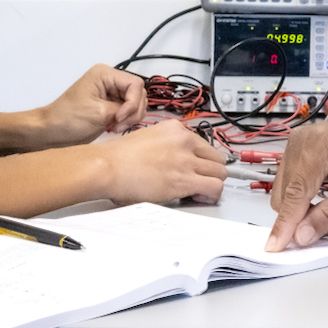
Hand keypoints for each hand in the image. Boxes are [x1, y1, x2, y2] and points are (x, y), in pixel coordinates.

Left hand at [37, 64, 146, 146]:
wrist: (51, 132)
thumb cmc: (68, 119)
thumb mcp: (99, 113)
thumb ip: (123, 109)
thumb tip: (136, 111)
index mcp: (104, 74)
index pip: (135, 84)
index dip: (133, 102)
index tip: (120, 118)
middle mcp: (109, 80)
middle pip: (138, 93)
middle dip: (133, 111)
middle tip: (119, 125)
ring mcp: (110, 93)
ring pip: (135, 103)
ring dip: (131, 117)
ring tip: (116, 128)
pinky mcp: (110, 106)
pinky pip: (128, 111)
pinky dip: (126, 121)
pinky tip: (115, 128)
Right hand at [93, 119, 228, 204]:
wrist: (107, 166)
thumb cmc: (118, 157)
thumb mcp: (147, 138)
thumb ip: (166, 146)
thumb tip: (173, 161)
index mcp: (175, 129)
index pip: (204, 145)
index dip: (202, 161)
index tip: (199, 168)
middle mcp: (184, 141)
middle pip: (217, 158)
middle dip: (211, 172)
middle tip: (201, 182)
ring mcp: (186, 160)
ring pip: (220, 173)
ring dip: (212, 184)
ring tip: (200, 192)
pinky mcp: (184, 179)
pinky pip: (214, 188)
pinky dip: (211, 195)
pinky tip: (200, 198)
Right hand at [266, 101, 327, 250]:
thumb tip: (302, 234)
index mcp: (319, 146)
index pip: (295, 193)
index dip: (285, 223)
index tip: (276, 247)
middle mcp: (301, 141)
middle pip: (285, 194)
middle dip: (301, 219)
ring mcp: (297, 145)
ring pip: (284, 192)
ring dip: (302, 212)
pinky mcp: (297, 152)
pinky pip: (290, 184)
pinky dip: (303, 201)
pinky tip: (323, 204)